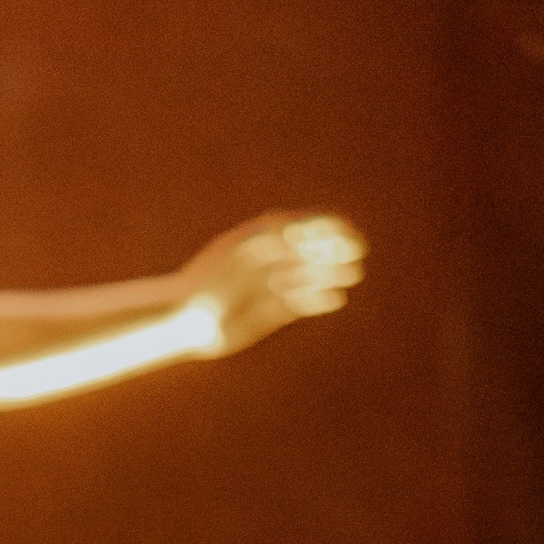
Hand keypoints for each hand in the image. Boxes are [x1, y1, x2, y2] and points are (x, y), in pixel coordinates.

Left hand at [181, 210, 364, 354]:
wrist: (185, 317)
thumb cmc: (208, 280)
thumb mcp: (239, 252)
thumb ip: (266, 239)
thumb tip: (299, 228)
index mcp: (262, 239)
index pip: (304, 226)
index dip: (327, 227)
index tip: (347, 232)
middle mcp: (269, 260)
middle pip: (310, 250)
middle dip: (335, 249)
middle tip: (358, 252)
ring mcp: (270, 286)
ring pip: (308, 277)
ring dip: (332, 274)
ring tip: (353, 275)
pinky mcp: (269, 312)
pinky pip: (299, 305)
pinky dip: (317, 302)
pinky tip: (335, 300)